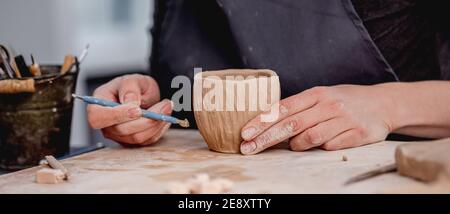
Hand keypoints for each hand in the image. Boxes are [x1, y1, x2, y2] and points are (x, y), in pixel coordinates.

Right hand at [87, 74, 171, 145]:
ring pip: (137, 137)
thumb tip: (130, 102)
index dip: (117, 116)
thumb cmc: (131, 87)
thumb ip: (129, 87)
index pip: (98, 117)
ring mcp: (118, 136)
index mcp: (97, 106)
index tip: (137, 109)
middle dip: (146, 119)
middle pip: (121, 130)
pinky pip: (147, 140)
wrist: (142, 95)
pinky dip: (159, 128)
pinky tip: (164, 116)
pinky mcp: (132, 141)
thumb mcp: (130, 80)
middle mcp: (106, 124)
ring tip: (167, 107)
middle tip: (165, 104)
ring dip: (156, 123)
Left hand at [240, 85, 393, 154]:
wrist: (384, 103)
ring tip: (295, 145)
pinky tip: (322, 143)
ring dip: (296, 145)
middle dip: (265, 139)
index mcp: (316, 93)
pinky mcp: (356, 134)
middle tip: (248, 149)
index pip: (282, 108)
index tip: (245, 133)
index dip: (261, 122)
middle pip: (290, 125)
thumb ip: (299, 109)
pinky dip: (320, 148)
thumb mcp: (322, 97)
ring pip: (309, 138)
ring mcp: (343, 119)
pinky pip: (329, 146)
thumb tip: (270, 124)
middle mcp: (328, 104)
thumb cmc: (345, 101)